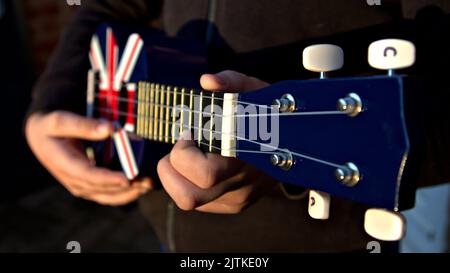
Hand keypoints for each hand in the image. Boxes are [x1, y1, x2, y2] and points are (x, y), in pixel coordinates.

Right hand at [25, 111, 151, 205]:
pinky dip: (126, 193)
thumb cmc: (53, 126)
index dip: (108, 179)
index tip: (127, 178)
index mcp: (63, 163)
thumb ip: (84, 125)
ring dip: (129, 193)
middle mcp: (72, 179)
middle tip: (147, 181)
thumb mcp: (61, 120)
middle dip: (125, 187)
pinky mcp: (89, 186)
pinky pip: (109, 194)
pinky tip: (142, 187)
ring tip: (148, 185)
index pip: (87, 175)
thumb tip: (109, 128)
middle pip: (101, 188)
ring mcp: (81, 185)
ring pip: (107, 196)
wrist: (43, 137)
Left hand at [157, 70, 277, 213]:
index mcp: (245, 158)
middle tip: (182, 148)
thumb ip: (230, 81)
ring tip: (186, 157)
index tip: (189, 133)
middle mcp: (241, 185)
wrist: (296, 140)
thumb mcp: (252, 90)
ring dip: (176, 178)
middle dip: (171, 170)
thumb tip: (207, 81)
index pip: (204, 174)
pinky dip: (189, 183)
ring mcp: (238, 198)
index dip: (184, 154)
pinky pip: (199, 202)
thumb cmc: (268, 113)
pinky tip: (199, 164)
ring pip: (188, 201)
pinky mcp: (234, 204)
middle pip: (188, 197)